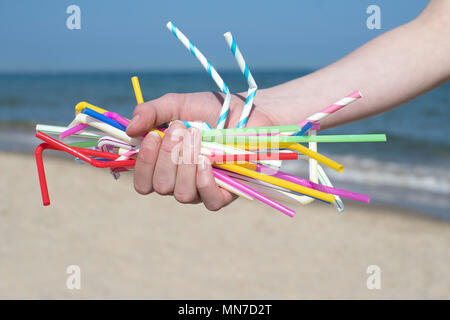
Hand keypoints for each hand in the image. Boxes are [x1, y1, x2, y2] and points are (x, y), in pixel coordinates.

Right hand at [126, 91, 276, 210]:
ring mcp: (201, 189)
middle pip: (160, 187)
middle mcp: (179, 181)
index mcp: (163, 165)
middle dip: (168, 156)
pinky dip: (204, 182)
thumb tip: (130, 129)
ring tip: (198, 138)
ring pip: (182, 194)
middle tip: (182, 129)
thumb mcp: (177, 105)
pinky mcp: (225, 193)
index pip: (142, 182)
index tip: (153, 136)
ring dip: (186, 164)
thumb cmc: (209, 109)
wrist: (246, 111)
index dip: (144, 164)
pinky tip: (207, 162)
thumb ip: (151, 112)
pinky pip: (209, 201)